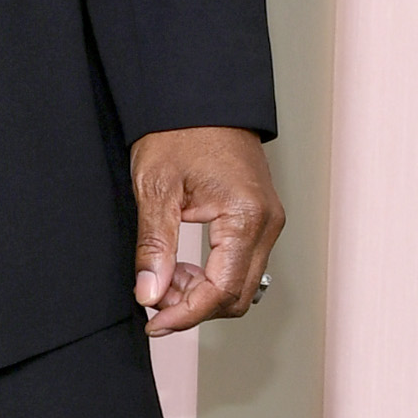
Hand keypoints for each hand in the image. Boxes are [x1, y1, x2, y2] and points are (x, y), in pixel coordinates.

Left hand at [130, 127, 282, 335]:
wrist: (199, 96)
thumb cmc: (179, 131)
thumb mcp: (156, 188)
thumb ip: (154, 247)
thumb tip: (150, 294)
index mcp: (246, 216)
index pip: (221, 291)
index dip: (185, 315)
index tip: (153, 321)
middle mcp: (267, 223)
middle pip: (237, 296)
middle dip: (193, 307)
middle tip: (152, 298)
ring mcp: (267, 221)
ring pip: (240, 284)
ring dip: (202, 293)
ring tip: (163, 277)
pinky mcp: (259, 218)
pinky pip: (241, 264)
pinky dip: (212, 275)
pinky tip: (182, 266)